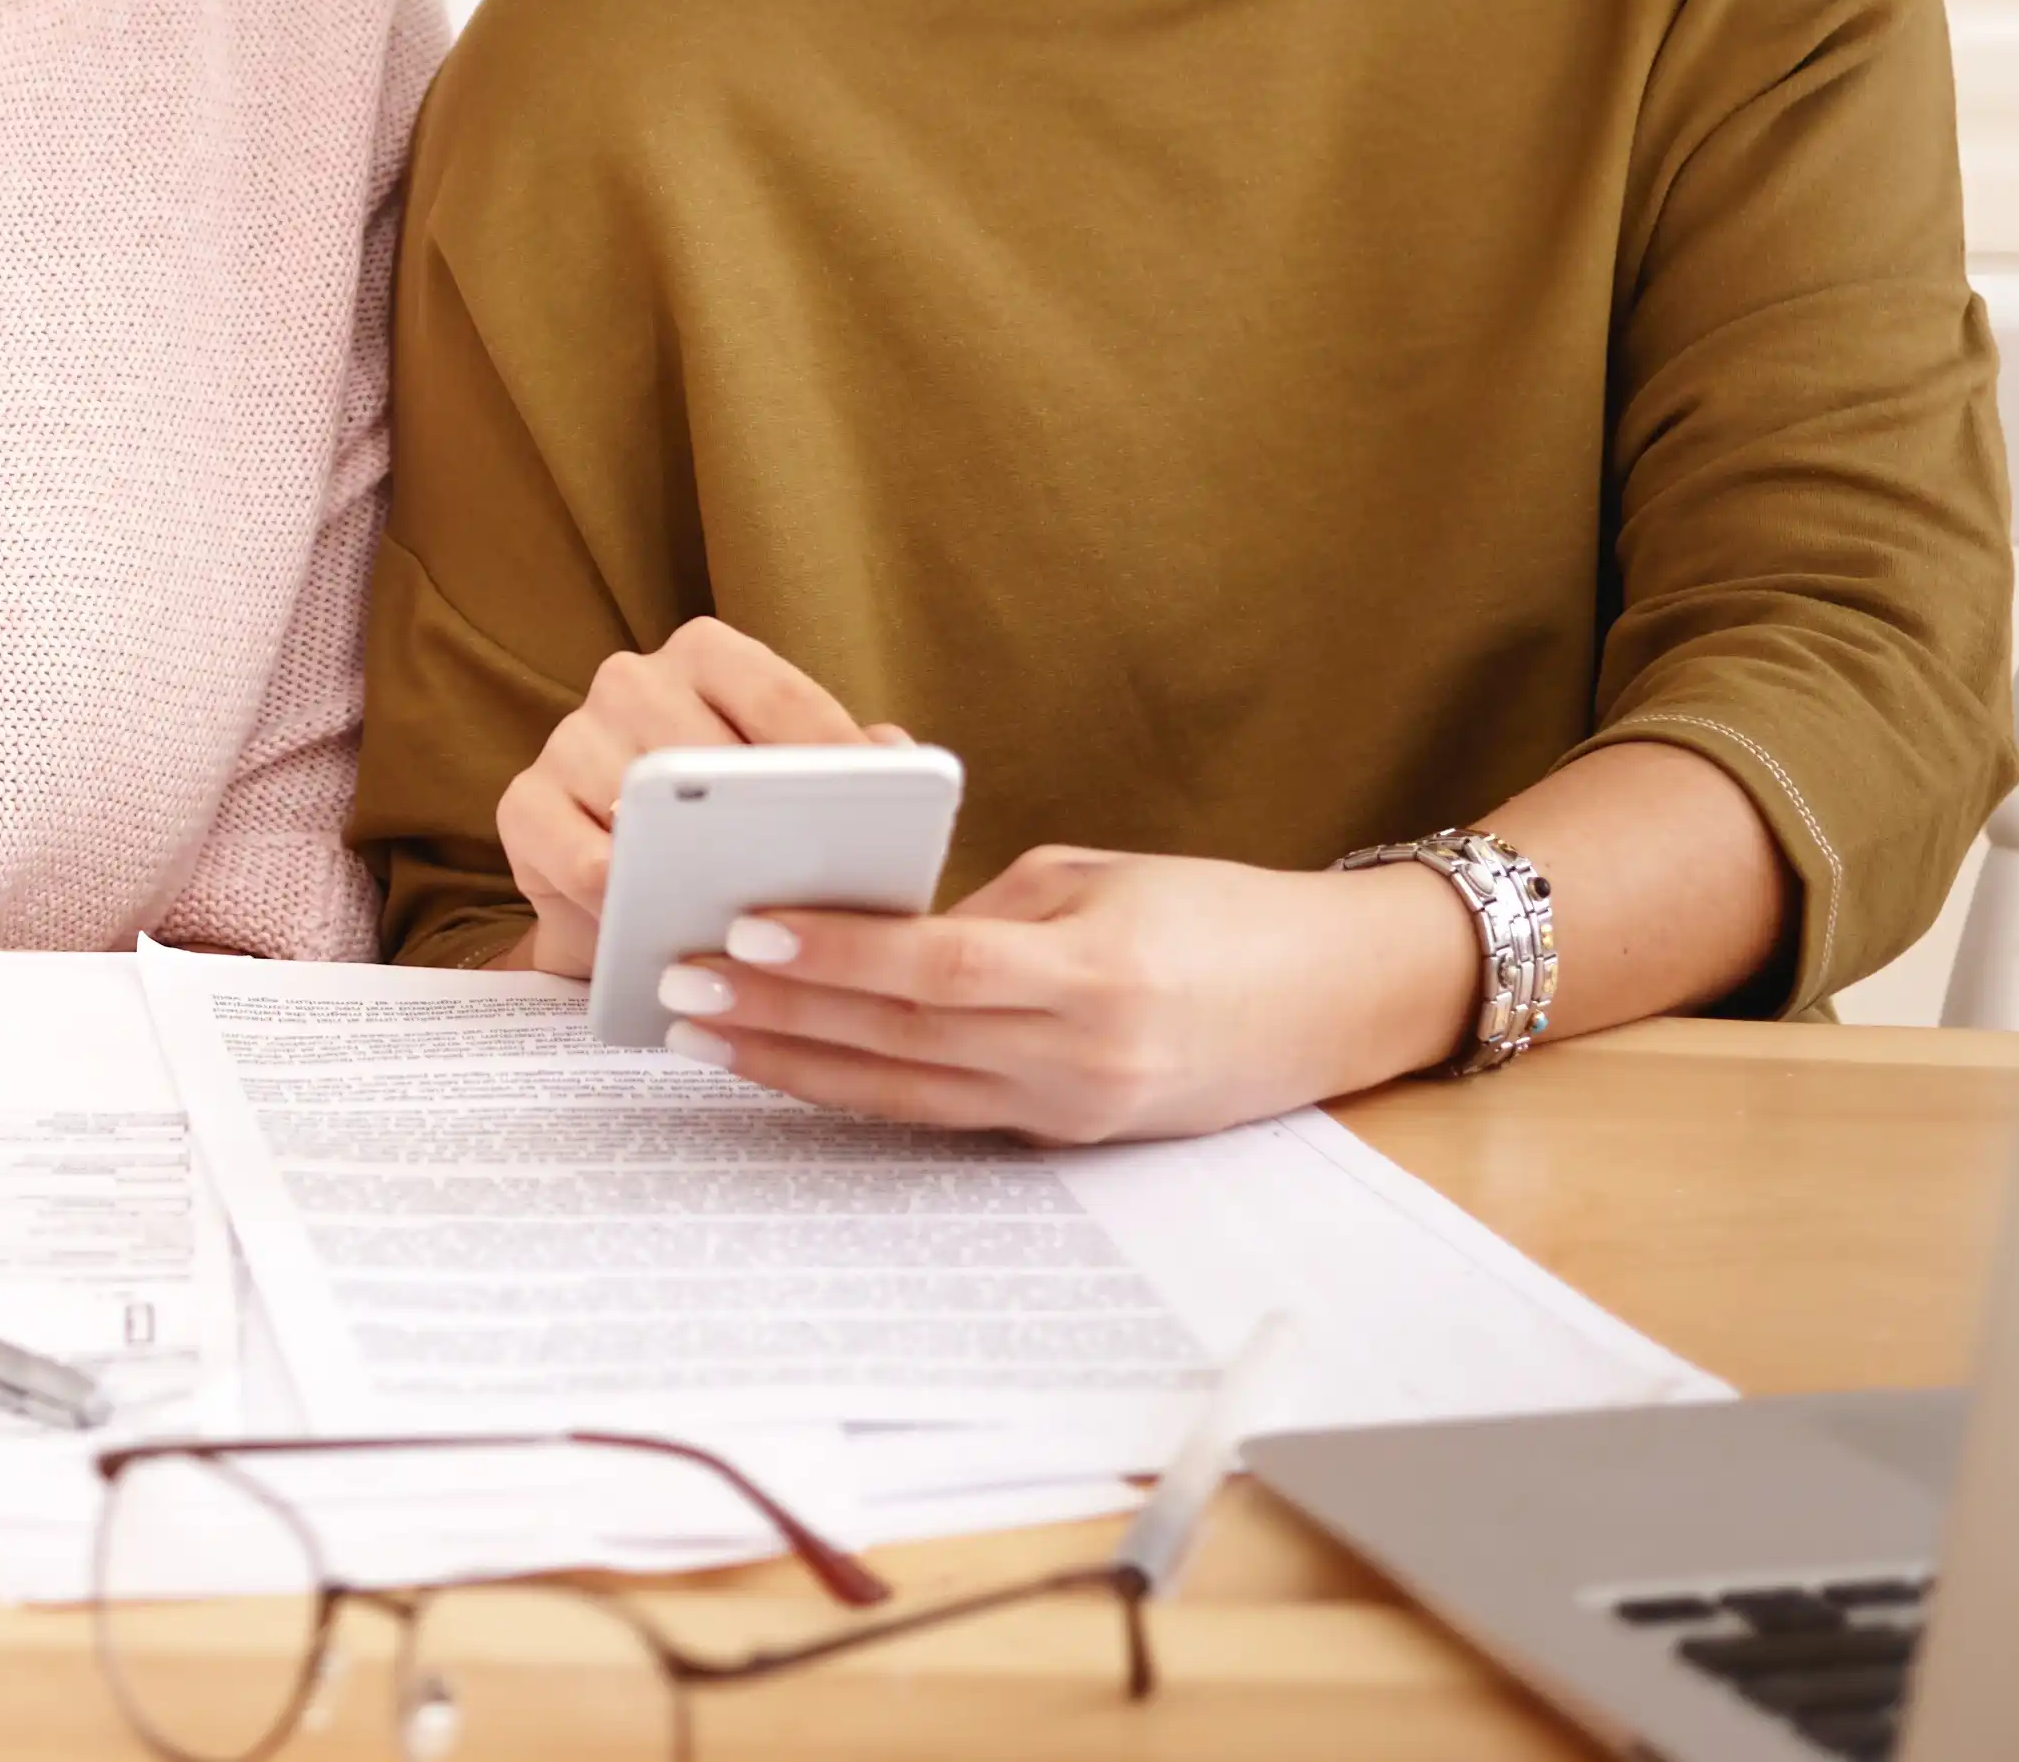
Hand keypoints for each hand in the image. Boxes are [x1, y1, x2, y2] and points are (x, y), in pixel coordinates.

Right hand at [486, 617, 904, 980]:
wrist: (628, 895)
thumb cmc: (728, 837)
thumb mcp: (796, 796)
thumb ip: (851, 767)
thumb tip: (897, 751)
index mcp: (707, 655)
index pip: (778, 694)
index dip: (832, 754)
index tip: (882, 809)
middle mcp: (630, 679)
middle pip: (702, 745)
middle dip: (758, 822)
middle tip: (811, 885)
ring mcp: (569, 737)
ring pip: (637, 802)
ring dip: (689, 869)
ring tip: (746, 924)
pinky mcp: (523, 803)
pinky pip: (578, 858)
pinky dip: (624, 902)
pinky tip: (665, 937)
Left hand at [650, 844, 1480, 1144]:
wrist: (1341, 1001)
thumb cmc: (1220, 913)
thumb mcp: (1099, 879)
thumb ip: (984, 911)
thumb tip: (872, 934)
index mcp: (1095, 976)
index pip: (937, 971)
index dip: (836, 959)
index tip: (744, 933)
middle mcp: (1079, 1061)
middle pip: (900, 1044)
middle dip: (779, 1018)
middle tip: (677, 985)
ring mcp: (1072, 1113)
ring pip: (904, 1096)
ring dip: (794, 1066)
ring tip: (702, 1033)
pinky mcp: (1067, 1139)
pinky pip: (941, 1114)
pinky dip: (856, 1089)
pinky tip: (787, 1064)